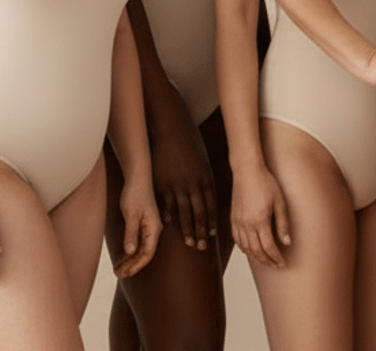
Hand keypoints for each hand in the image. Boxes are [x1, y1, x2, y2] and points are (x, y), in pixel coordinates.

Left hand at [114, 179, 162, 276]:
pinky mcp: (142, 223)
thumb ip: (131, 233)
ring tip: (118, 270)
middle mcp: (153, 230)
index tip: (125, 274)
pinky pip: (137, 242)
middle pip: (144, 254)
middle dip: (132, 266)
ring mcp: (148, 227)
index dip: (136, 265)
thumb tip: (131, 251)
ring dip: (130, 260)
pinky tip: (122, 257)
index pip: (147, 253)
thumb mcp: (131, 215)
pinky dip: (130, 251)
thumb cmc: (135, 194)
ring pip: (140, 249)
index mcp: (154, 229)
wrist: (137, 177)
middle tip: (118, 275)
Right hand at [148, 107, 218, 249]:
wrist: (170, 130)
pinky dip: (169, 216)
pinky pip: (166, 204)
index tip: (213, 235)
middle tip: (202, 246)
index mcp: (205, 178)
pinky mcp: (162, 183)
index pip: (211, 205)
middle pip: (199, 213)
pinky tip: (170, 226)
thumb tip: (208, 196)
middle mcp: (193, 184)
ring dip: (187, 229)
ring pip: (184, 213)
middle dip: (201, 231)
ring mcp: (176, 185)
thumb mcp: (202, 161)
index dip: (212, 221)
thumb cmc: (188, 143)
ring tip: (189, 242)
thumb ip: (204, 179)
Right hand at [230, 163, 290, 267]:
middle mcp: (246, 224)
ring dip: (256, 257)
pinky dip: (244, 248)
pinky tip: (251, 250)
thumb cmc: (265, 183)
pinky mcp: (233, 218)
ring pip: (245, 247)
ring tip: (266, 260)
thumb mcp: (280, 202)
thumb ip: (283, 224)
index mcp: (260, 220)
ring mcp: (238, 222)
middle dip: (267, 261)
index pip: (268, 247)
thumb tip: (287, 243)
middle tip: (276, 266)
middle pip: (256, 251)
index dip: (276, 258)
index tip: (282, 263)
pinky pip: (237, 240)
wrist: (247, 171)